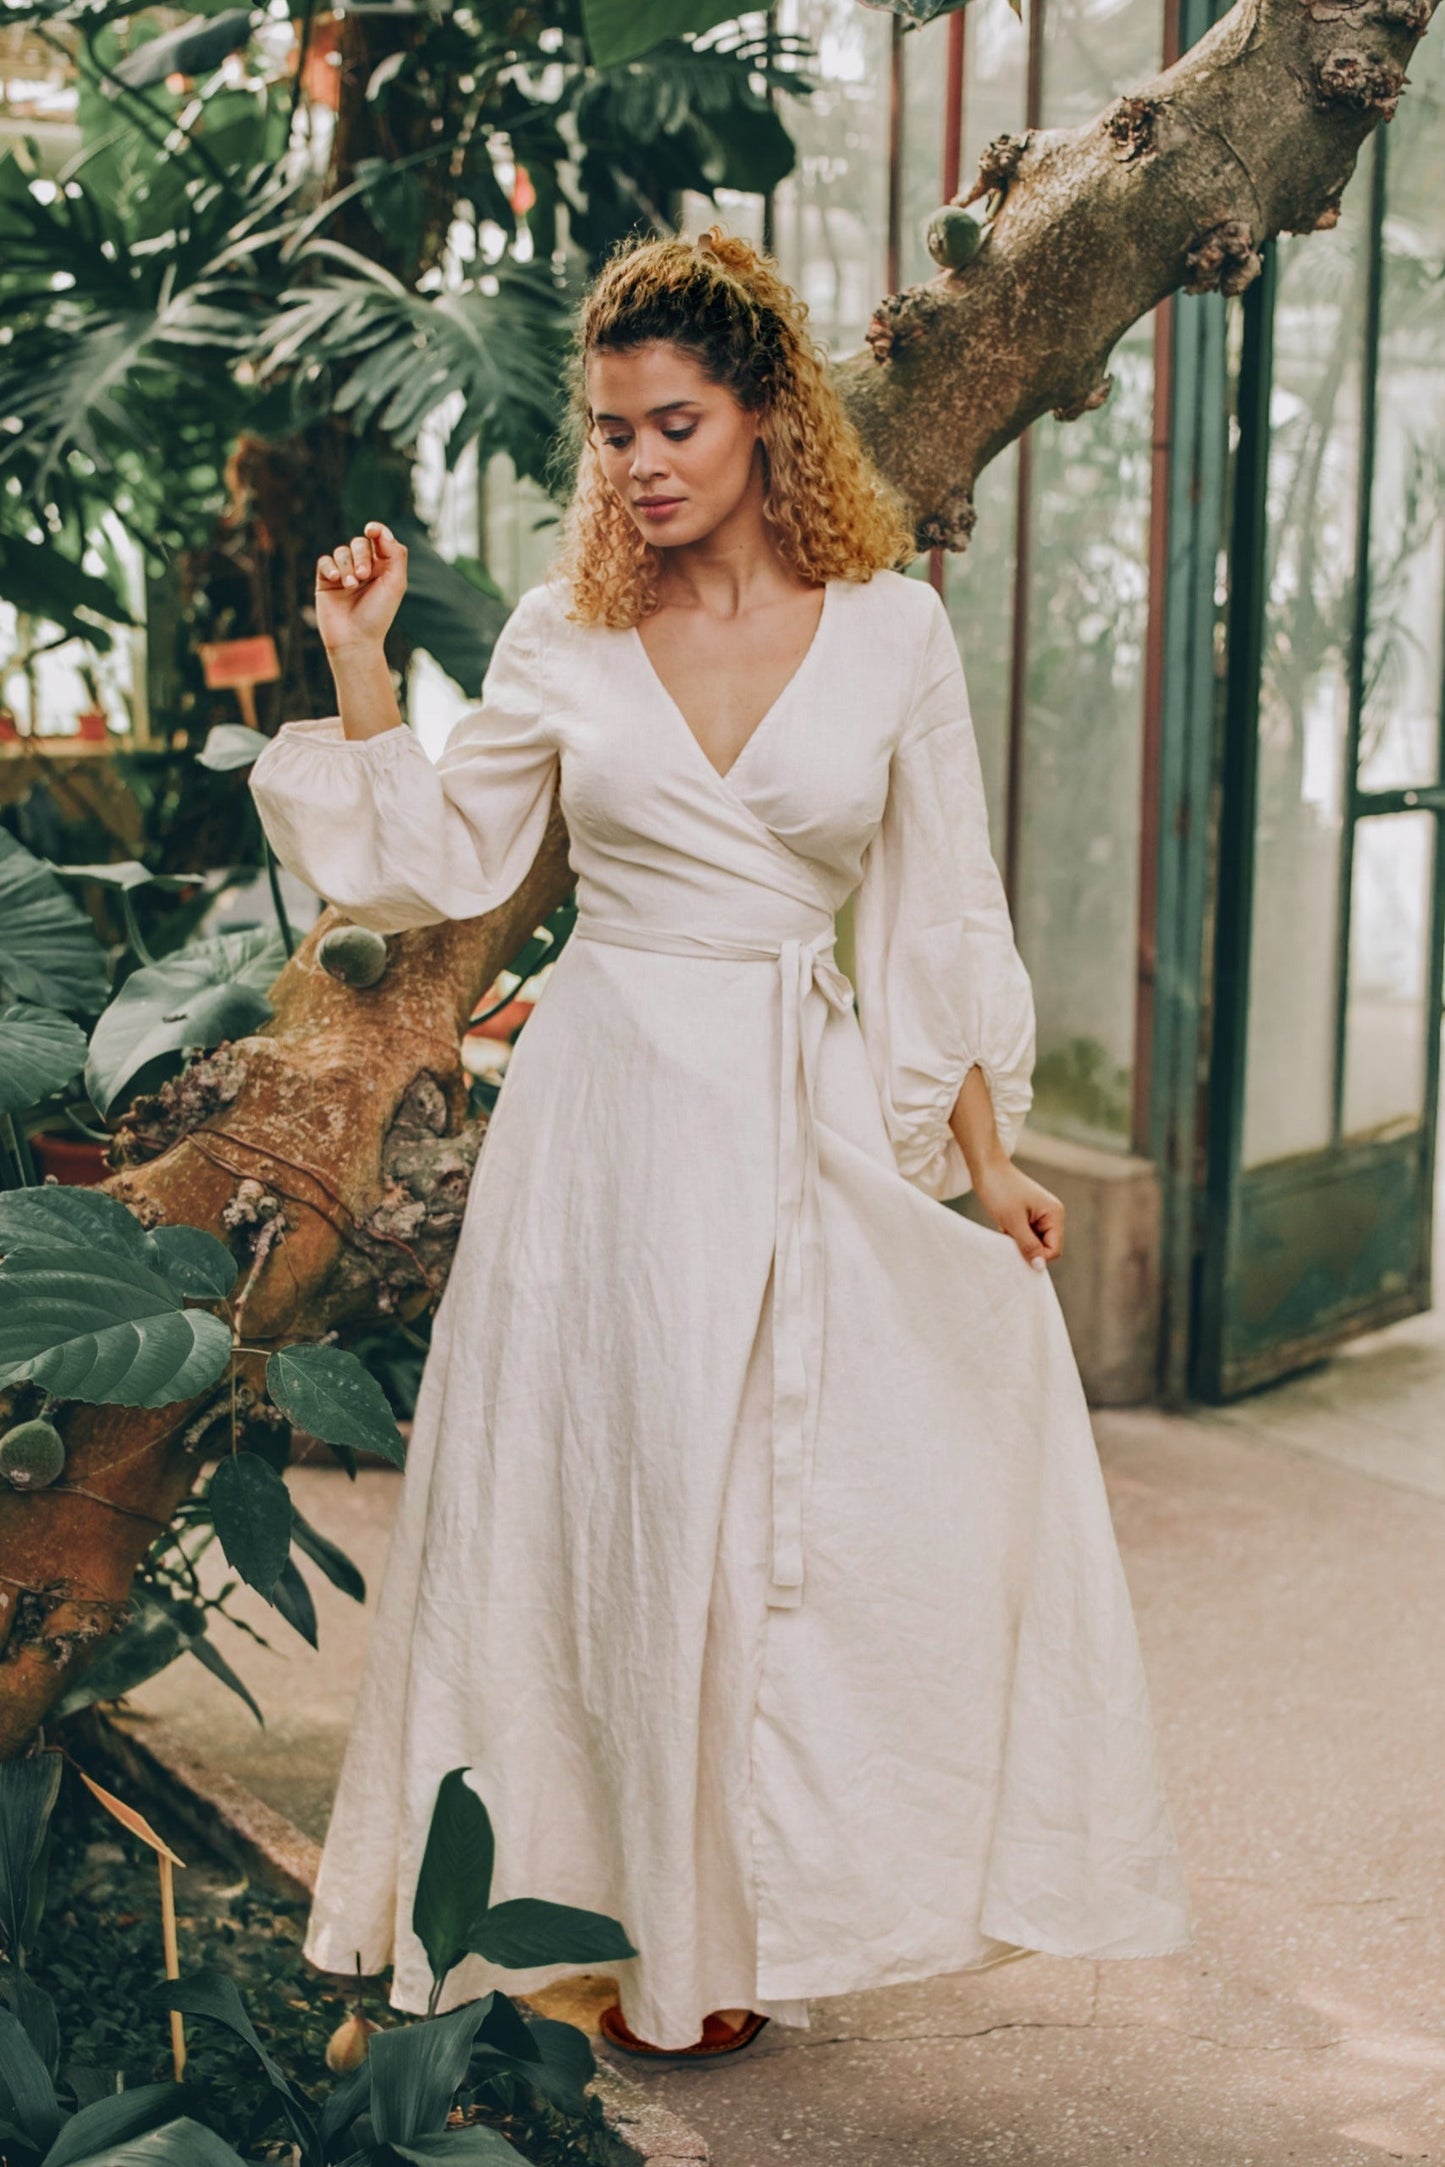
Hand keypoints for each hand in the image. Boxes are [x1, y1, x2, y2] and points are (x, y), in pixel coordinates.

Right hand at [315, 522, 407, 654]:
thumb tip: (381, 530)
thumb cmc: (378, 614)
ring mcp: (343, 573)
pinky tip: (336, 579)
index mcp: (383, 567)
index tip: (372, 531)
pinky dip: (330, 567)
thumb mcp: (395, 583)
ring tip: (351, 586)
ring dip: (347, 566)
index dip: (376, 530)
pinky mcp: (326, 581)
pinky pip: (324, 561)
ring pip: (342, 551)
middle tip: (364, 576)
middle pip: (359, 543)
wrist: (355, 640)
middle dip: (362, 556)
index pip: (379, 539)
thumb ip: (395, 554)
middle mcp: (363, 568)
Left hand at [970, 1159, 1063, 1272]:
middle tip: (1009, 1236)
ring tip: (1006, 1227)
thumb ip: (1028, 1245)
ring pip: (1034, 1242)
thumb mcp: (1013, 1221)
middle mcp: (1052, 1214)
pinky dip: (1014, 1235)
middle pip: (1045, 1247)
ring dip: (1019, 1241)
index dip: (1036, 1256)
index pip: (1054, 1250)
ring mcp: (1040, 1215)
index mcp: (1055, 1214)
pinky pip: (1025, 1235)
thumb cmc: (1000, 1190)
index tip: (1016, 1248)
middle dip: (1027, 1248)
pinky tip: (1004, 1224)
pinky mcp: (1028, 1215)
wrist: (985, 1167)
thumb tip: (1040, 1268)